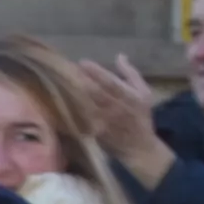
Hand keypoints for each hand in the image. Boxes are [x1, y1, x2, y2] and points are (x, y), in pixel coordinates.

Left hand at [71, 56, 174, 183]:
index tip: (82, 62)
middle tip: (66, 68)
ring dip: (73, 92)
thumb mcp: (144, 93)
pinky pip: (81, 118)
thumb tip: (120, 56)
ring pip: (85, 104)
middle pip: (94, 92)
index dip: (96, 72)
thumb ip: (131, 74)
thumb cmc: (141, 117)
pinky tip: (59, 99)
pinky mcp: (94, 131)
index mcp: (128, 97)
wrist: (139, 147)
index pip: (110, 82)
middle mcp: (114, 108)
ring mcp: (103, 121)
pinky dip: (71, 108)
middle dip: (80, 79)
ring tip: (60, 80)